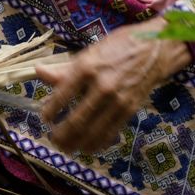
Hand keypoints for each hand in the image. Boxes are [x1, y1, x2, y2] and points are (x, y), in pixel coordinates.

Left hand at [33, 17, 188, 152]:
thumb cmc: (119, 46)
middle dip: (62, 135)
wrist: (155, 49)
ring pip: (93, 131)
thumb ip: (64, 68)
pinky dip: (98, 143)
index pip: (62, 95)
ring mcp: (118, 100)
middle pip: (77, 119)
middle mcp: (102, 85)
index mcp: (87, 67)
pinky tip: (88, 148)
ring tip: (67, 148)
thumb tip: (39, 72)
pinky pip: (111, 132)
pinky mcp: (130, 109)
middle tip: (53, 141)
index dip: (50, 111)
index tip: (45, 118)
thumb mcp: (89, 52)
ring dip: (77, 143)